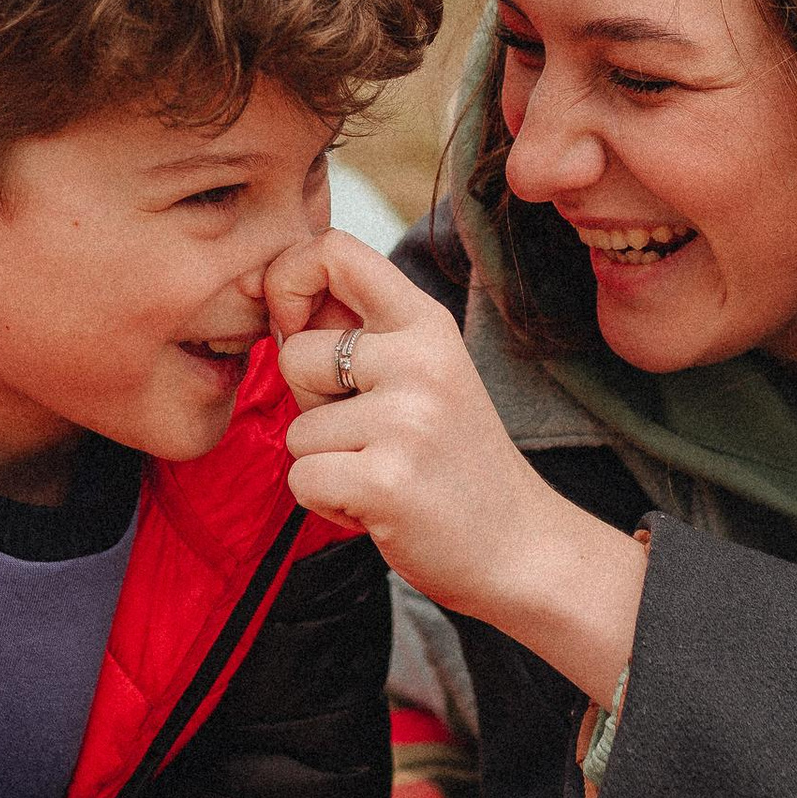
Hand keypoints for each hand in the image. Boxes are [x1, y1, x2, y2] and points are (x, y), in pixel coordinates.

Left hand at [265, 224, 645, 703]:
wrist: (519, 547)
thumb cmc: (454, 461)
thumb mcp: (424, 376)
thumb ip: (361, 335)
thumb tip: (277, 299)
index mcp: (427, 324)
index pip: (335, 250)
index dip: (289, 279)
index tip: (295, 325)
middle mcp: (421, 360)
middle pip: (294, 353)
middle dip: (312, 404)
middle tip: (374, 435)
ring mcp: (406, 420)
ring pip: (296, 430)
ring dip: (326, 464)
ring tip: (384, 474)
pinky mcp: (385, 480)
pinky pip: (301, 479)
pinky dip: (326, 504)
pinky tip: (377, 507)